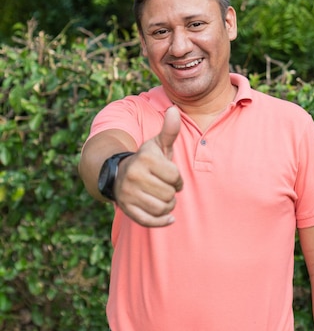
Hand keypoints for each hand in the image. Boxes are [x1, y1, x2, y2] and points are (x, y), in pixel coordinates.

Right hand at [113, 106, 182, 226]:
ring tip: (162, 198)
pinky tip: (168, 217)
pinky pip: (150, 222)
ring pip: (162, 208)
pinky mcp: (127, 209)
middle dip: (171, 192)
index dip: (177, 178)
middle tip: (163, 186)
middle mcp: (133, 175)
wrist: (119, 174)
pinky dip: (162, 221)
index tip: (170, 175)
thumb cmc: (147, 159)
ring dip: (167, 206)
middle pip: (169, 195)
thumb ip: (169, 130)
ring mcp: (128, 194)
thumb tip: (174, 109)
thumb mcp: (158, 144)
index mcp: (144, 159)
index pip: (175, 176)